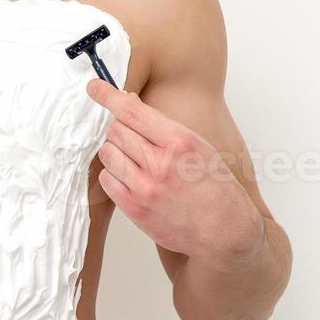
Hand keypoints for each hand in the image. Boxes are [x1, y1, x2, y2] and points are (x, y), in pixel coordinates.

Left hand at [86, 78, 263, 263]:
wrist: (226, 232)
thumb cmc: (216, 187)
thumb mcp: (200, 148)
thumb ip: (164, 128)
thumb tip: (129, 103)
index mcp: (180, 142)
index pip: (132, 111)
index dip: (108, 95)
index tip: (94, 87)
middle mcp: (160, 164)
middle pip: (116, 130)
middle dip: (121, 129)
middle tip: (134, 139)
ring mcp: (145, 187)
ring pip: (107, 153)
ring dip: (116, 152)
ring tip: (136, 160)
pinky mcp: (134, 208)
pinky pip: (106, 179)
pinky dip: (114, 175)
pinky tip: (132, 178)